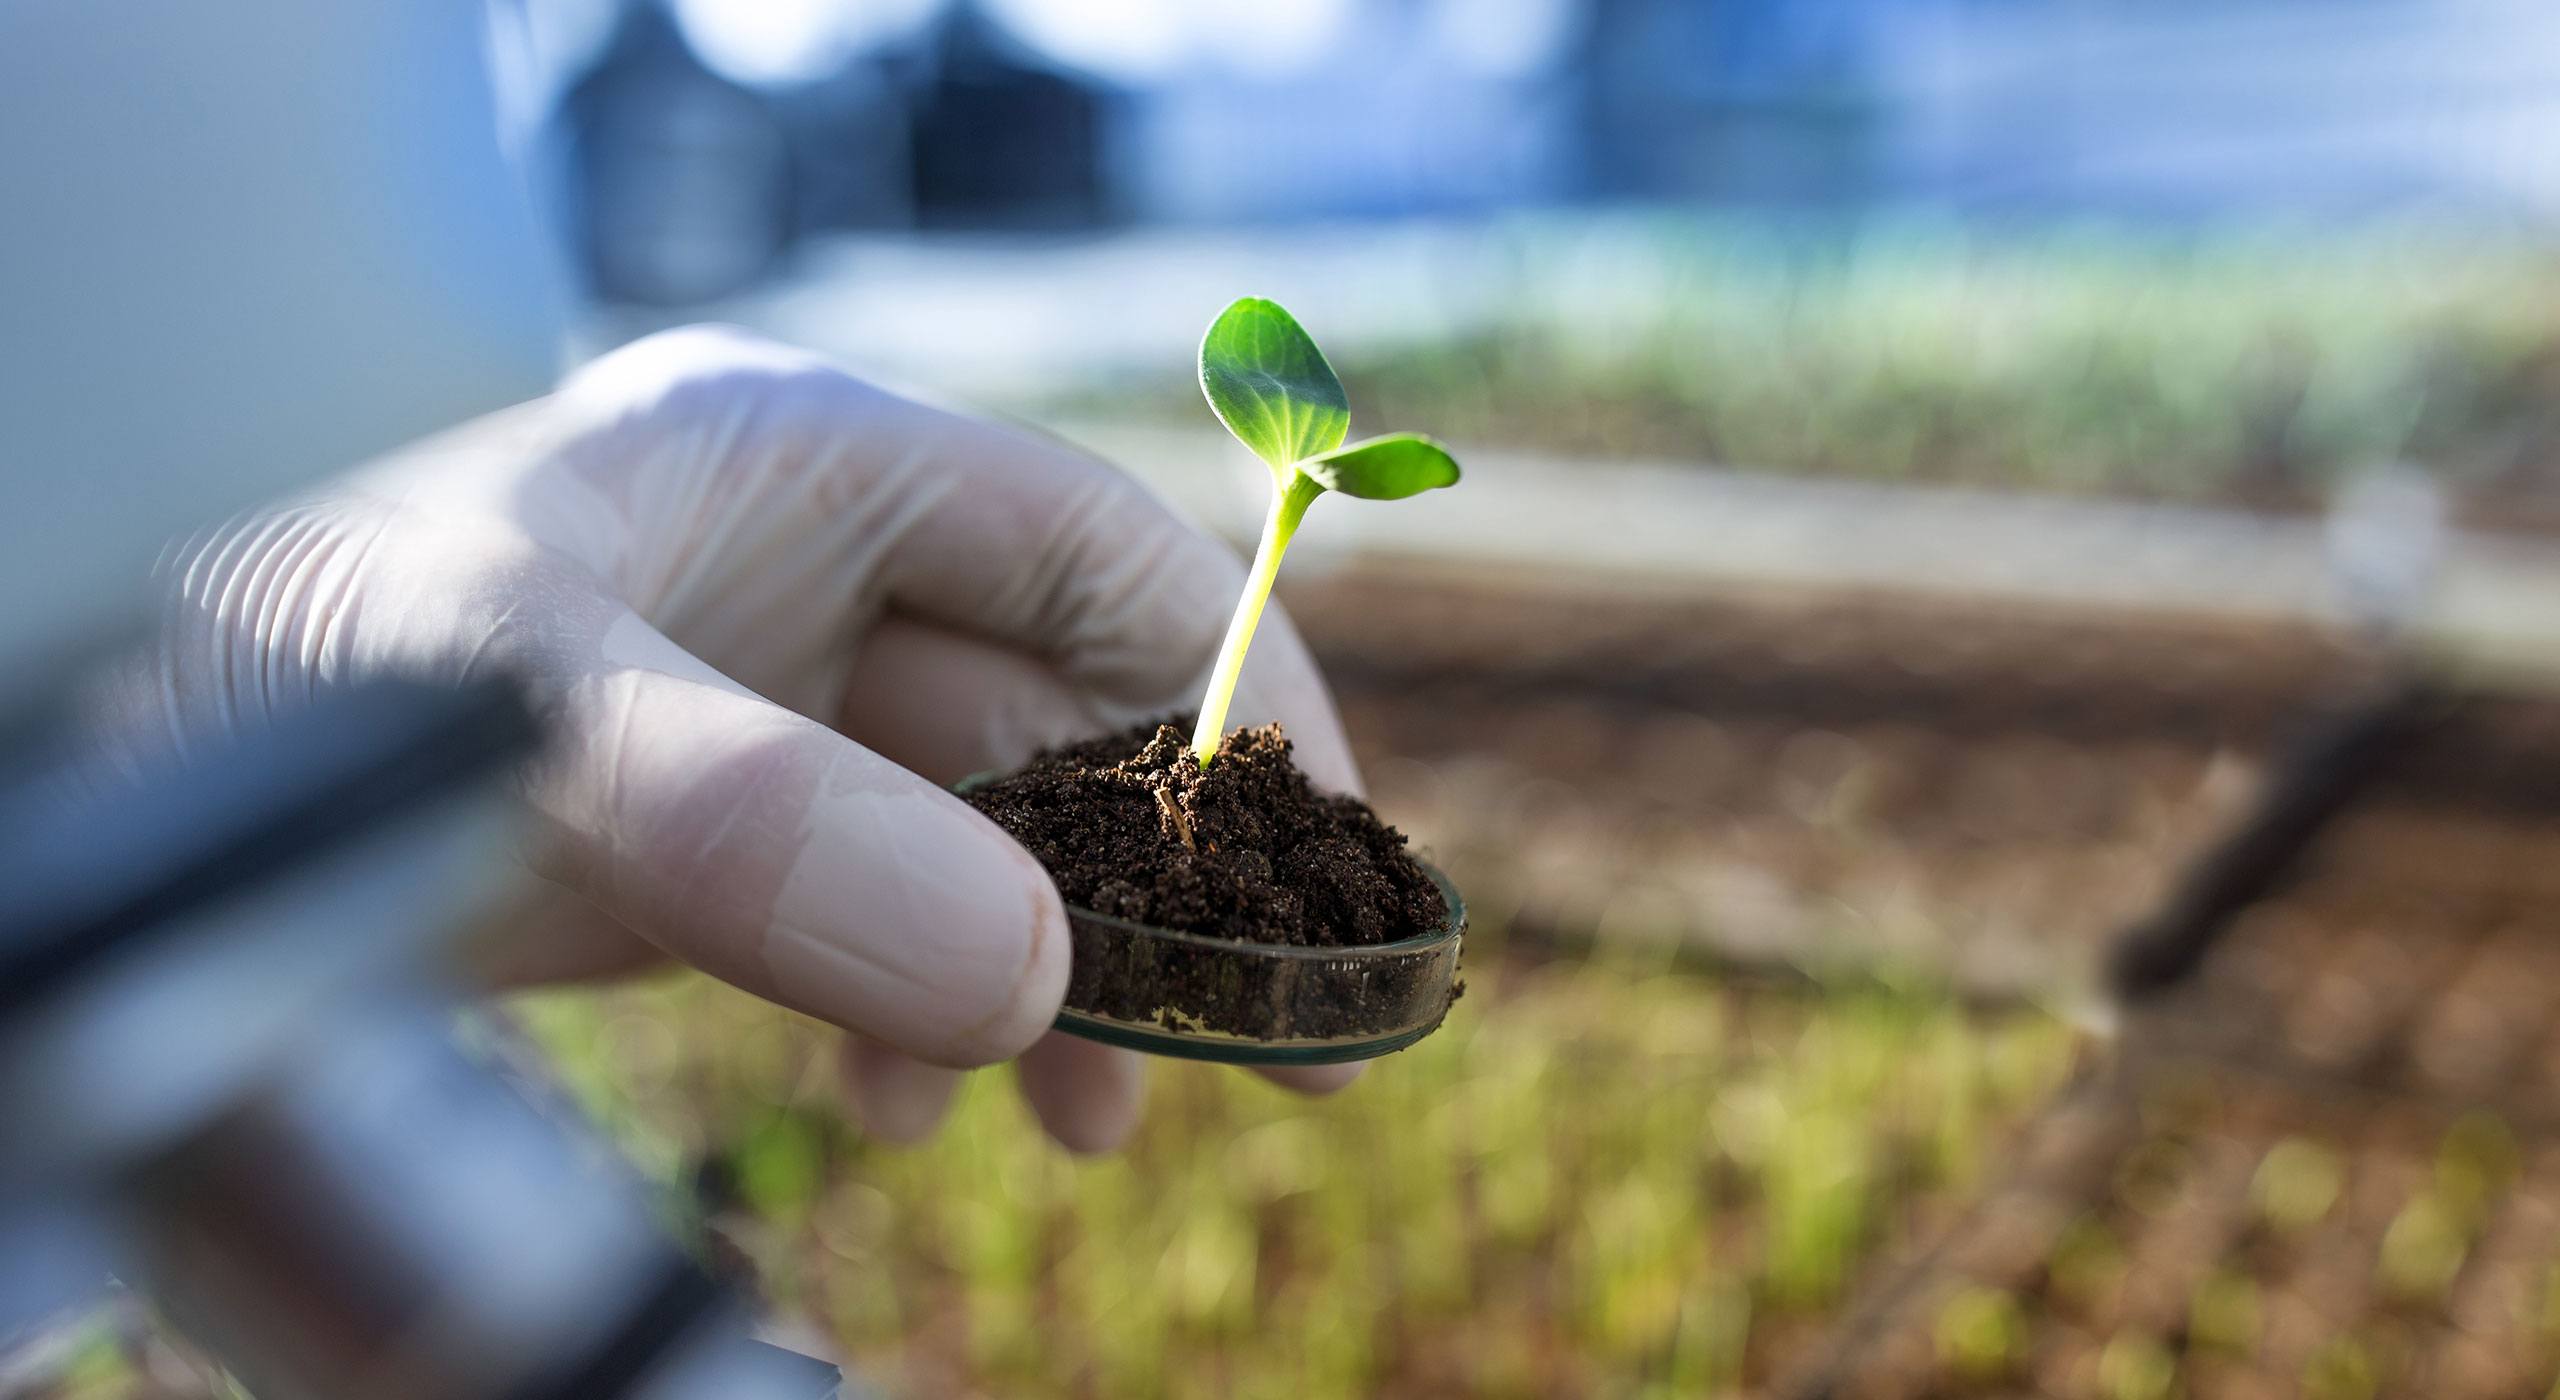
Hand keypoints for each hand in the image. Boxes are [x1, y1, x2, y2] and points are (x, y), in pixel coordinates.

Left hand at [115, 325, 1366, 1150]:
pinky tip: (907, 1105)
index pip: (1095, 552)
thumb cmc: (282, 687)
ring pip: (993, 828)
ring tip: (1089, 1119)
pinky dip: (927, 1012)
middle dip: (1156, 884)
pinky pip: (891, 910)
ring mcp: (771, 700)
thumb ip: (762, 829)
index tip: (1315, 858)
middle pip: (1068, 709)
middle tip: (1259, 1052)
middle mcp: (810, 565)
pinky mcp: (726, 822)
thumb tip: (1031, 977)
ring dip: (1056, 972)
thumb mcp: (516, 723)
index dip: (1234, 693)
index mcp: (802, 456)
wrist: (104, 784)